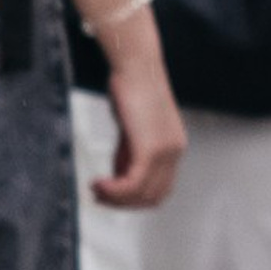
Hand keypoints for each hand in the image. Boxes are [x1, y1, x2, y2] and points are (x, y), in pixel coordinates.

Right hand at [90, 12, 186, 209]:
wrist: (136, 66)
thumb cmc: (131, 91)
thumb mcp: (131, 130)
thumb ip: (129, 154)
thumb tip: (119, 177)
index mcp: (174, 148)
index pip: (160, 189)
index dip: (134, 199)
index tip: (109, 195)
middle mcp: (176, 152)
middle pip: (153, 196)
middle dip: (123, 203)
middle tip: (98, 195)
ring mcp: (167, 151)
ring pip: (143, 193)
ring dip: (115, 198)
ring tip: (95, 188)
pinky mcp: (152, 148)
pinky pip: (134, 183)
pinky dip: (114, 190)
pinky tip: (98, 183)